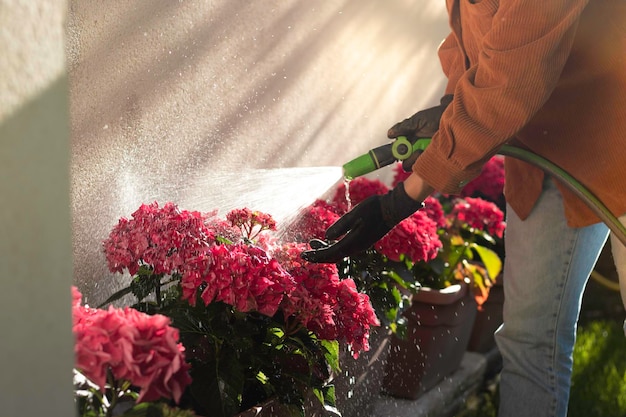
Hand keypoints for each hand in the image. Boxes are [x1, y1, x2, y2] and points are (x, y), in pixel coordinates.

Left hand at [301, 182, 423, 263]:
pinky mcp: (363, 241)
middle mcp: (356, 247)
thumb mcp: (355, 214)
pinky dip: (333, 246)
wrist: (393, 209)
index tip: (303, 254)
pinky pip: (344, 248)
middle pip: (333, 256)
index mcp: (353, 242)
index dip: (316, 255)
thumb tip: (327, 236)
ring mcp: (360, 245)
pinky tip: (329, 240)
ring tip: (313, 243)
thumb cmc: (374, 208)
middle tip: (305, 252)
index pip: (330, 253)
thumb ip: (341, 226)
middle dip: (318, 255)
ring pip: (339, 252)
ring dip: (325, 250)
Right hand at [387, 94, 452, 170]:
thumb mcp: (419, 120)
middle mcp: (418, 148)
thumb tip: (389, 134)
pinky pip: (426, 166)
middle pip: (406, 161)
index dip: (397, 151)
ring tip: (423, 150)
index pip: (400, 150)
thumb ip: (404, 127)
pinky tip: (431, 152)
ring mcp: (427, 154)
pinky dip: (426, 161)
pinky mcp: (435, 159)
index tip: (398, 151)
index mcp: (412, 139)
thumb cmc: (438, 116)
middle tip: (413, 150)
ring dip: (416, 159)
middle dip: (407, 157)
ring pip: (414, 165)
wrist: (457, 118)